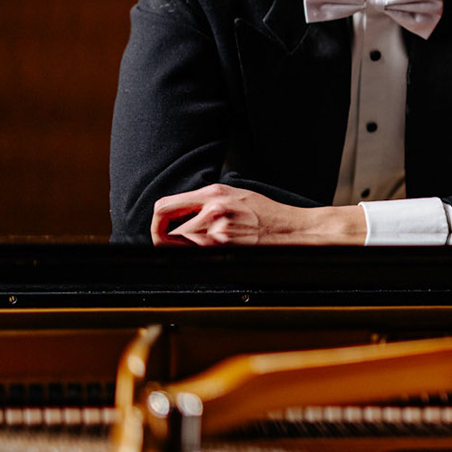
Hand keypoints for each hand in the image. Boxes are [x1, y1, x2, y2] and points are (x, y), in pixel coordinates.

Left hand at [149, 185, 362, 245]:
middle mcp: (212, 210)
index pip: (164, 207)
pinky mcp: (226, 250)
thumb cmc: (269, 215)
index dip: (156, 222)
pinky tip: (222, 252)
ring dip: (191, 250)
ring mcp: (218, 233)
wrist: (295, 231)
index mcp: (214, 194)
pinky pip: (199, 257)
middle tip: (183, 244)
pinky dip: (204, 258)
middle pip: (167, 232)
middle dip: (170, 241)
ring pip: (183, 248)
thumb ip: (207, 202)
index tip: (161, 229)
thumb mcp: (237, 196)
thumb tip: (179, 214)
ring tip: (213, 246)